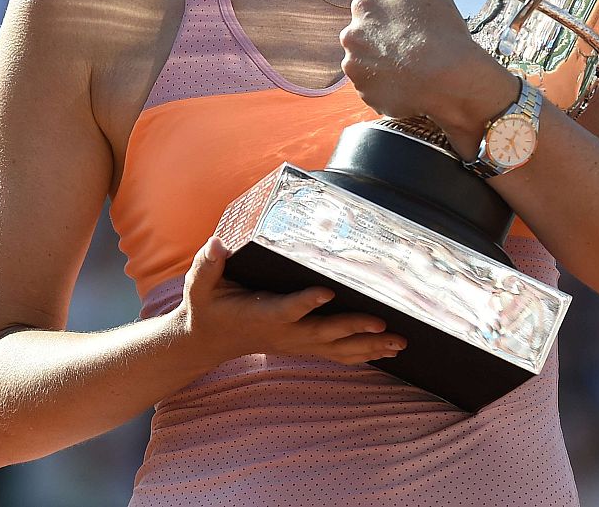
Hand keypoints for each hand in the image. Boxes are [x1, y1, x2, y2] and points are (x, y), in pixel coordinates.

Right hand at [174, 236, 405, 367]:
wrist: (206, 341)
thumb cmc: (207, 306)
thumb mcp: (199, 285)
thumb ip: (208, 264)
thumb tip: (217, 243)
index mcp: (262, 314)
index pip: (286, 309)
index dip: (305, 303)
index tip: (327, 292)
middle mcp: (283, 333)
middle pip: (322, 333)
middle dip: (353, 329)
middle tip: (383, 323)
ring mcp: (295, 344)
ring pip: (336, 349)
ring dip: (369, 347)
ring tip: (399, 343)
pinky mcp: (303, 347)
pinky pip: (337, 355)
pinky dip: (363, 355)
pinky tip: (388, 353)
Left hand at [339, 0, 516, 137]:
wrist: (450, 80)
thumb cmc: (441, 31)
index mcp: (363, 7)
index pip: (371, 8)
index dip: (393, 16)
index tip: (410, 26)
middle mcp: (351, 37)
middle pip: (366, 35)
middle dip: (384, 39)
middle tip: (413, 46)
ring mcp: (355, 68)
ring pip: (367, 61)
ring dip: (384, 62)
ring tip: (412, 66)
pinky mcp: (365, 94)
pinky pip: (374, 87)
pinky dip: (388, 85)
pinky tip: (408, 82)